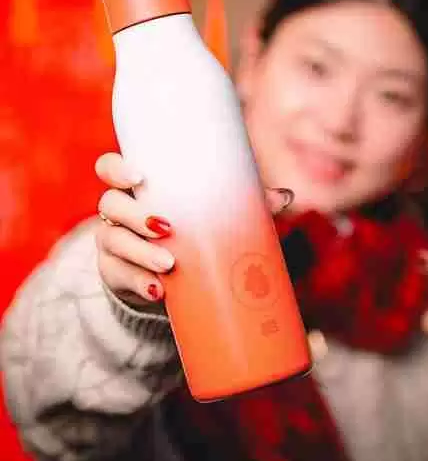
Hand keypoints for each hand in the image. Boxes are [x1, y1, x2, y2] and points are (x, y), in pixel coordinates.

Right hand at [95, 152, 292, 307]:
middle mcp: (117, 212)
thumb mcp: (208, 217)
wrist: (162, 279)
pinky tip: (158, 291)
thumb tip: (285, 196)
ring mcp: (111, 244)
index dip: (117, 168)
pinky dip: (140, 283)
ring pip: (115, 241)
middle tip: (167, 228)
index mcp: (136, 188)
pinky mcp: (114, 274)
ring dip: (141, 253)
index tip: (139, 176)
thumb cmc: (186, 233)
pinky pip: (119, 276)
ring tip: (170, 264)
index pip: (109, 168)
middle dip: (137, 216)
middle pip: (111, 205)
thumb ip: (242, 203)